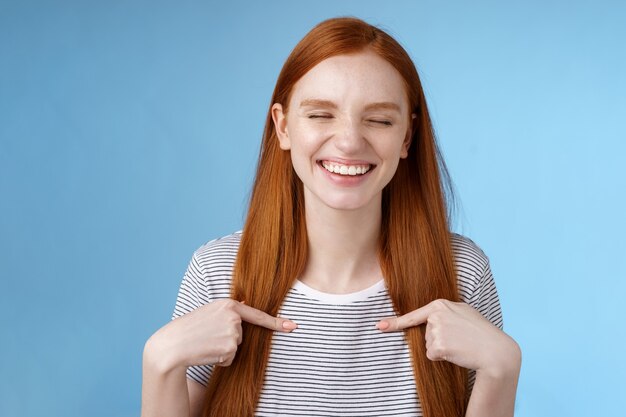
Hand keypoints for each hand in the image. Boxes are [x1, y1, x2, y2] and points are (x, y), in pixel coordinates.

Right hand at [145, 299, 297, 372]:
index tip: (293, 326)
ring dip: (223, 350)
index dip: (277, 322)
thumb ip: (228, 312)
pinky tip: (207, 352)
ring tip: (206, 343)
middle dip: (227, 339)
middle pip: (242, 334)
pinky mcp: (229, 347)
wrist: (172, 345)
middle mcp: (233, 316)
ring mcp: (233, 331)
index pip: (257, 314)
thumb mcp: (209, 313)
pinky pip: (231, 358)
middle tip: (207, 337)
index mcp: (228, 304)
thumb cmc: (188, 329)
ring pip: (236, 347)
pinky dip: (220, 360)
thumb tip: (246, 306)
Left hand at [376, 299, 519, 376]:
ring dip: (442, 348)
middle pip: (425, 333)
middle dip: (440, 339)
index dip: (394, 322)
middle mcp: (435, 315)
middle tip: (460, 338)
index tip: (380, 326)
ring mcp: (436, 330)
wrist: (495, 350)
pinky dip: (443, 358)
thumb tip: (430, 319)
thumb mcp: (463, 312)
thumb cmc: (481, 331)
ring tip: (461, 344)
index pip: (414, 315)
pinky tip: (457, 352)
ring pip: (428, 345)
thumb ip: (445, 312)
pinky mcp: (438, 345)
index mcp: (440, 304)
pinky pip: (432, 355)